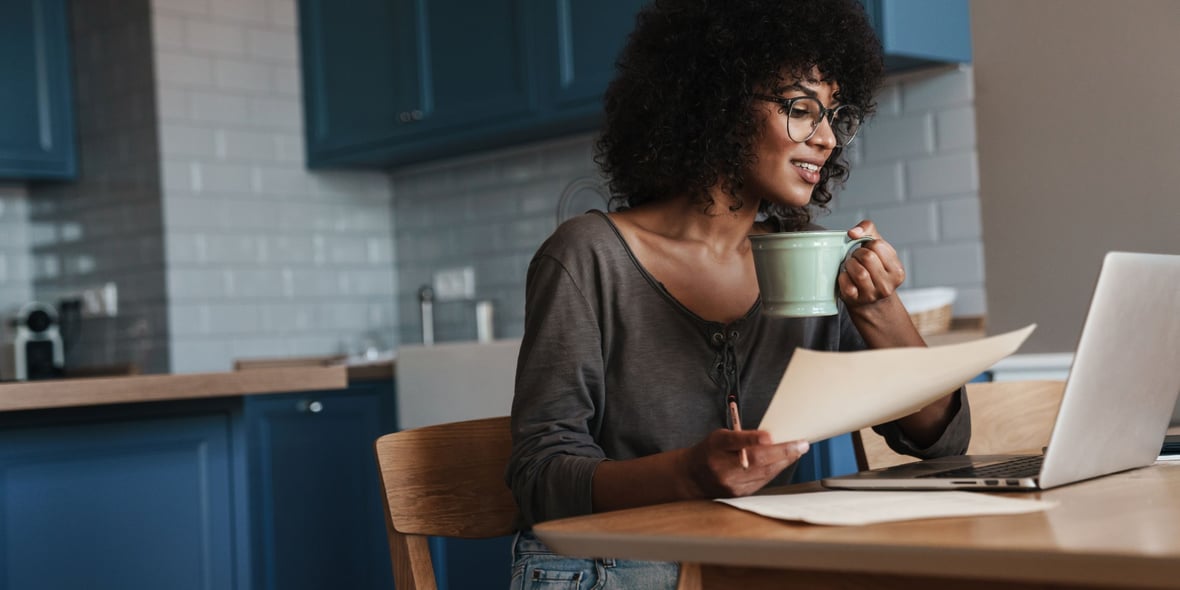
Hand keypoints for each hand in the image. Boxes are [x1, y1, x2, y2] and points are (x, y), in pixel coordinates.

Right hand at [681, 429, 809, 497]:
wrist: (693, 477)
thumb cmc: (711, 452)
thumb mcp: (720, 436)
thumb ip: (741, 436)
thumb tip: (770, 438)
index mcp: (716, 446)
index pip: (735, 441)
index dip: (752, 439)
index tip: (769, 436)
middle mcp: (722, 466)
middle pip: (755, 460)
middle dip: (782, 452)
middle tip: (801, 445)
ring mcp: (730, 483)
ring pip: (763, 472)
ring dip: (784, 461)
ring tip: (798, 451)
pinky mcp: (738, 494)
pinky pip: (762, 481)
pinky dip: (775, 470)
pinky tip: (784, 462)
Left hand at [839, 220, 905, 308]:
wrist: (869, 300)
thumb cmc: (873, 268)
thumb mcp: (878, 247)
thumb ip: (868, 229)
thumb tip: (852, 232)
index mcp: (897, 271)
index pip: (878, 245)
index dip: (868, 245)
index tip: (868, 251)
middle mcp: (888, 285)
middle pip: (868, 257)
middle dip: (858, 254)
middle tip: (857, 258)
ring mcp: (872, 295)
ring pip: (859, 272)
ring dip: (850, 264)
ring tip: (851, 266)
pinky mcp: (856, 300)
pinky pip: (846, 284)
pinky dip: (843, 277)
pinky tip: (847, 277)